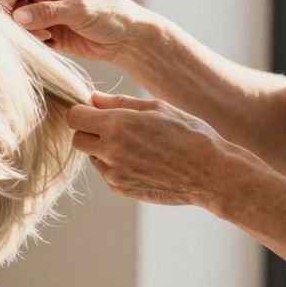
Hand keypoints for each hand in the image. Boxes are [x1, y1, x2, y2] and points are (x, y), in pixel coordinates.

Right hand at [0, 0, 153, 63]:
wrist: (127, 39)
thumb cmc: (111, 15)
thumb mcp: (80, 10)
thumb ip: (48, 13)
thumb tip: (17, 17)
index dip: (4, 1)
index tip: (8, 21)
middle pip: (10, 5)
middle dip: (15, 21)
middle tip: (35, 32)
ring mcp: (43, 13)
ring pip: (15, 23)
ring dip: (24, 33)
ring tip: (46, 37)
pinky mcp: (46, 32)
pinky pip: (25, 38)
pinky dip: (30, 43)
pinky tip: (50, 43)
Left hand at [67, 91, 258, 207]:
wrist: (211, 173)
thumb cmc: (189, 134)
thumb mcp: (158, 108)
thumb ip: (120, 102)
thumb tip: (92, 98)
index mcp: (117, 125)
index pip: (74, 117)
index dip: (82, 112)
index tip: (95, 112)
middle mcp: (110, 150)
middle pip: (78, 139)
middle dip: (90, 132)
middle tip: (115, 128)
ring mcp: (113, 173)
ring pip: (92, 157)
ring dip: (104, 150)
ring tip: (136, 146)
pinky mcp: (119, 189)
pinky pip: (106, 173)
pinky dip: (116, 166)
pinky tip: (142, 161)